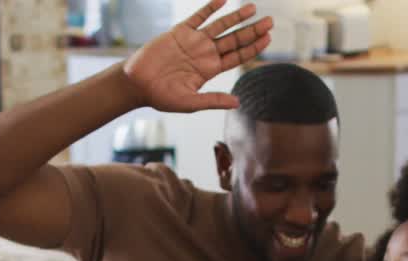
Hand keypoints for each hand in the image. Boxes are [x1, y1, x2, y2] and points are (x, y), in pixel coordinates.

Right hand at [124, 1, 273, 112]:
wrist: (137, 83)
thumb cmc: (161, 97)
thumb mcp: (190, 102)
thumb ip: (213, 100)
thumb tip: (237, 103)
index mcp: (210, 69)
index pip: (237, 56)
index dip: (253, 47)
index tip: (268, 39)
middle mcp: (205, 53)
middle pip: (234, 39)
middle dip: (252, 30)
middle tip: (270, 21)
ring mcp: (193, 41)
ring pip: (220, 26)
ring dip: (236, 17)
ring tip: (252, 8)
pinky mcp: (179, 32)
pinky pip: (198, 17)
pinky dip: (210, 8)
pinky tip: (223, 0)